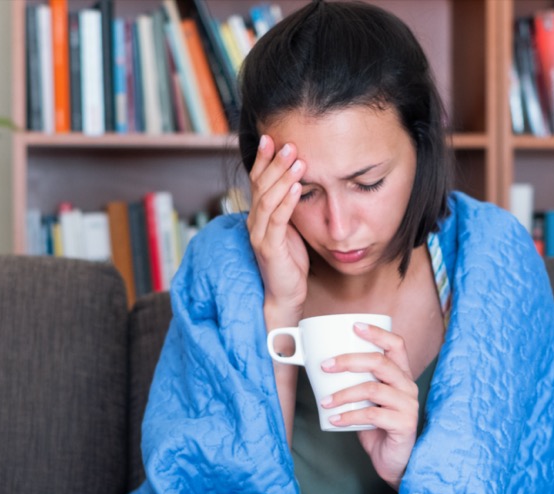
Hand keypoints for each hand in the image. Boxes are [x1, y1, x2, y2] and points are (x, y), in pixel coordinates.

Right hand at [247, 135, 309, 316]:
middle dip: (274, 162)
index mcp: (259, 216)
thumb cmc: (290, 262)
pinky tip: (296, 187)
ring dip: (282, 177)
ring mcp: (259, 235)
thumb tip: (300, 181)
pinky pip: (277, 220)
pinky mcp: (269, 249)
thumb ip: (289, 208)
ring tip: (297, 159)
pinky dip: (286, 201)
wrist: (284, 297)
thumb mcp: (290, 229)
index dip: (262, 159)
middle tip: (288, 142)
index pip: (257, 181)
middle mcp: (254, 223)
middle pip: (261, 186)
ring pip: (268, 199)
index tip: (270, 137)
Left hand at [320, 323, 418, 489]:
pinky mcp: (404, 425)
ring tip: (324, 401)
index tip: (354, 326)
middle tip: (325, 366)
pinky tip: (334, 419)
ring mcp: (408, 405)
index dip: (377, 332)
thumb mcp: (366, 401)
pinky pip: (372, 415)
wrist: (394, 460)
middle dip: (349, 361)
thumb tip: (319, 367)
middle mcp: (408, 386)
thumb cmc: (377, 426)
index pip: (396, 344)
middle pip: (380, 362)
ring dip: (344, 393)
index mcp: (400, 374)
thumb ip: (353, 383)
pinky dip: (349, 417)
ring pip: (373, 389)